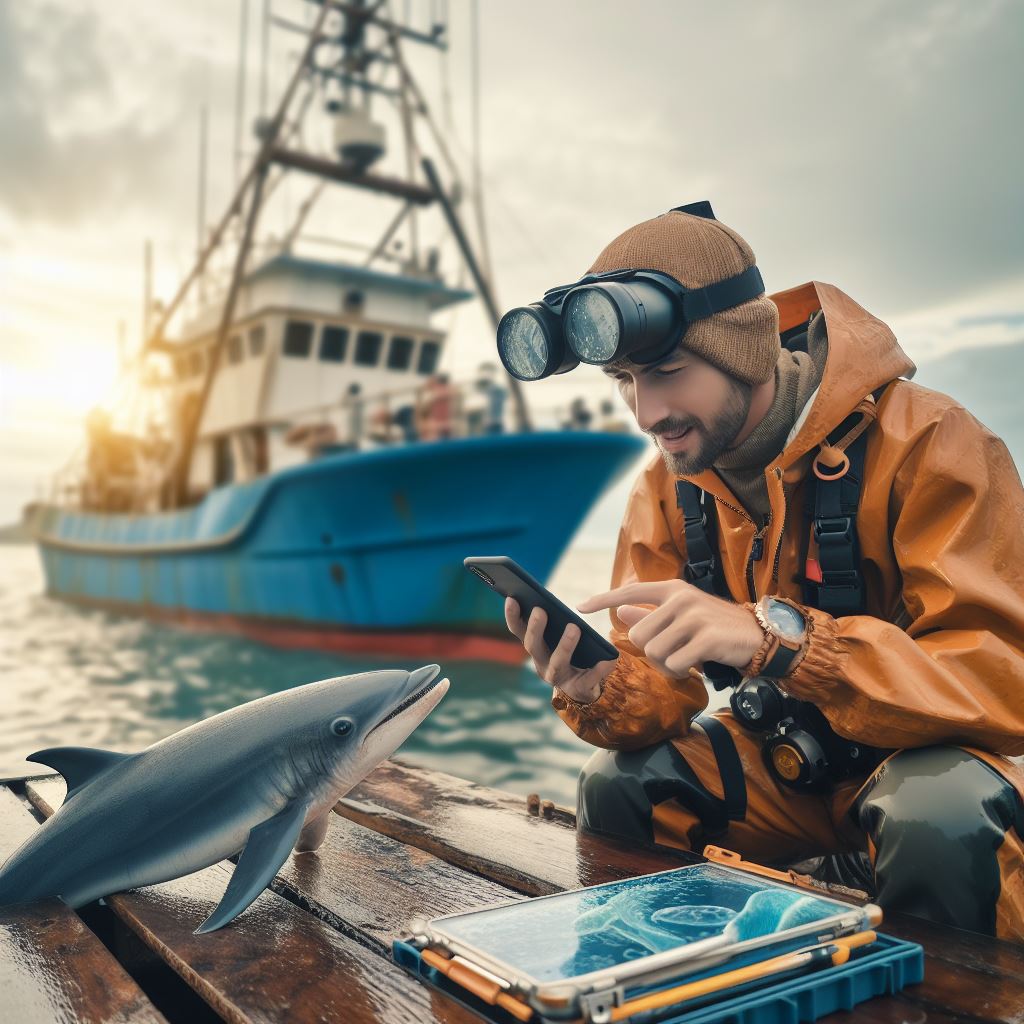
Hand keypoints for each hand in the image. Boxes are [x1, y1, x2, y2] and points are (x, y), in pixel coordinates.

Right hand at [504, 599, 615, 703]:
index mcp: (536, 648)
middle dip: (535, 629)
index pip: (518, 631)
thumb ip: (554, 620)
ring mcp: (559, 678)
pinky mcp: (579, 689)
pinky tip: (609, 658)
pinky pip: (588, 679)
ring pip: (557, 663)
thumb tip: (548, 600)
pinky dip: (598, 669)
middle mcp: (542, 664)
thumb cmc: (572, 652)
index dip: (512, 616)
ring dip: (564, 645)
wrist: (584, 687)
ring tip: (574, 628)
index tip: (511, 598)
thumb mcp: (559, 635)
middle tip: (540, 610)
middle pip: (533, 646)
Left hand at [577, 580, 763, 679]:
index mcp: (673, 589)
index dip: (603, 600)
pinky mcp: (706, 637)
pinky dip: (680, 672)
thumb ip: (651, 614)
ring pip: (656, 652)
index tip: (580, 607)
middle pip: (640, 635)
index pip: (630, 591)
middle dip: (651, 653)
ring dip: (666, 665)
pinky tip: (694, 667)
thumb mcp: (682, 614)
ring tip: (684, 660)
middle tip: (671, 656)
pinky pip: (675, 663)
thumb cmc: (715, 626)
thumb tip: (622, 612)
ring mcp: (694, 617)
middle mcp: (681, 599)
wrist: (757, 635)